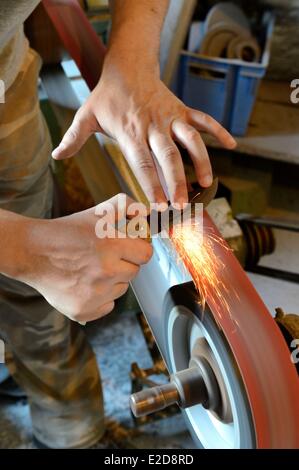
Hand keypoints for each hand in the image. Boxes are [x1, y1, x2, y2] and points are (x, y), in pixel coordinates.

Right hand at [19, 194, 151, 322]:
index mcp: (112, 246)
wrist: (31, 251)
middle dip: (123, 263)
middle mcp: (105, 272)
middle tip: (102, 256)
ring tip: (89, 269)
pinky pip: (108, 306)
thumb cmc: (66, 231)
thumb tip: (148, 213)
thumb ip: (126, 207)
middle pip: (134, 272)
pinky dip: (100, 298)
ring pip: (121, 290)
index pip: (145, 254)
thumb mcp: (97, 212)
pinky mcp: (83, 310)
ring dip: (111, 281)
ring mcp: (94, 294)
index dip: (137, 249)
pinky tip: (83, 284)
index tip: (127, 247)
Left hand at [52, 61, 235, 207]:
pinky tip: (231, 145)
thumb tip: (56, 156)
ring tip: (207, 183)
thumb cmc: (107, 96)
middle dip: (176, 181)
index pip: (142, 163)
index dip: (151, 184)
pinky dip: (217, 131)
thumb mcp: (87, 115)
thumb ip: (74, 137)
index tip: (158, 205)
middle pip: (167, 156)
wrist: (128, 66)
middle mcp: (153, 126)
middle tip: (182, 204)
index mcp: (131, 132)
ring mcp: (171, 117)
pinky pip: (203, 120)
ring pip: (190, 140)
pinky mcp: (182, 110)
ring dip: (200, 160)